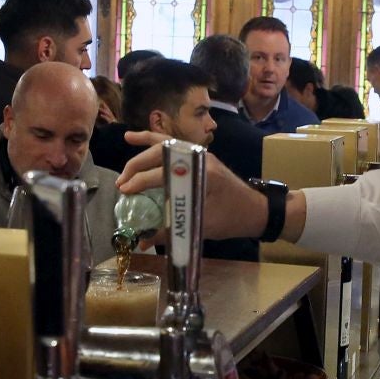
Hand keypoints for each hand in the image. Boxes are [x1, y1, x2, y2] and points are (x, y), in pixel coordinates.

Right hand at [116, 129, 272, 239]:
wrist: (257, 211)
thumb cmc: (232, 219)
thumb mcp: (201, 226)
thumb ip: (171, 232)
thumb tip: (142, 241)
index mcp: (201, 173)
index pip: (163, 173)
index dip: (141, 182)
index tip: (125, 192)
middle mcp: (200, 158)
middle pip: (162, 153)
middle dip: (138, 166)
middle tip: (122, 183)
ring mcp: (200, 155)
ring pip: (168, 143)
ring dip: (146, 144)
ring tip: (127, 139)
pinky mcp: (200, 158)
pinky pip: (175, 146)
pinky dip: (158, 141)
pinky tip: (142, 137)